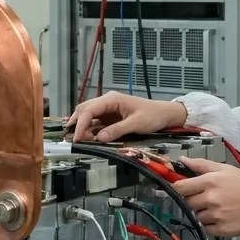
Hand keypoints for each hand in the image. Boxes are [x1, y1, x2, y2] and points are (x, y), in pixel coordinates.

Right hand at [67, 92, 186, 141]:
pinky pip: (95, 121)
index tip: (77, 138)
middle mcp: (107, 101)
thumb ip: (117, 130)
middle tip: (74, 140)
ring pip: (88, 115)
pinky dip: (89, 128)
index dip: (80, 124)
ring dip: (82, 126)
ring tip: (82, 140)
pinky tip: (88, 137)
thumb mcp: (136, 124)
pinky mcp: (110, 116)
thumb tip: (99, 138)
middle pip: (84, 110)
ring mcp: (108, 108)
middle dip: (76, 124)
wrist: (165, 114)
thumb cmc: (153, 115)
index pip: (89, 110)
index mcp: (112, 99)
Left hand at [172, 158, 239, 237]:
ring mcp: (216, 216)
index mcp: (210, 181)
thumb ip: (202, 165)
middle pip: (187, 202)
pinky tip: (223, 217)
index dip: (179, 187)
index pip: (180, 187)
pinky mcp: (221, 230)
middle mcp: (210, 199)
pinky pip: (206, 228)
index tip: (183, 188)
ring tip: (219, 207)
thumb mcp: (226, 169)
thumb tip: (182, 160)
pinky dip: (211, 224)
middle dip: (194, 199)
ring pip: (197, 215)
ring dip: (203, 212)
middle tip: (208, 196)